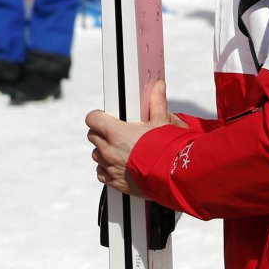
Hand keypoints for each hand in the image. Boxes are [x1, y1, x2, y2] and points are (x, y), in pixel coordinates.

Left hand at [85, 79, 187, 196]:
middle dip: (101, 133)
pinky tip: (119, 166)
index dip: (98, 116)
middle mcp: (109, 150)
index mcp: (116, 133)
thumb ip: (156, 102)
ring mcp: (111, 167)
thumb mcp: (163, 122)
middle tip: (115, 132)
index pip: (92, 119)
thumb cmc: (168, 149)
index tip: (104, 116)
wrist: (175, 177)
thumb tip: (157, 86)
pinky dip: (107, 169)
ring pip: (96, 155)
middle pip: (93, 136)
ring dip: (104, 151)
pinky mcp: (116, 183)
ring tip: (119, 149)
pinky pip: (102, 173)